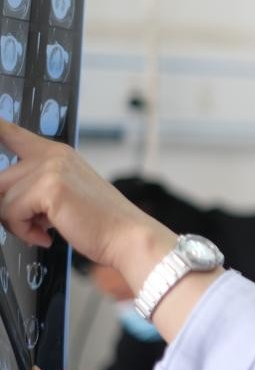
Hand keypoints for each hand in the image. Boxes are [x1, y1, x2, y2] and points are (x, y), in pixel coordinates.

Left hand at [0, 120, 176, 288]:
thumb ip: (35, 187)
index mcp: (58, 154)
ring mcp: (50, 169)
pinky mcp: (48, 188)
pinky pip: (12, 213)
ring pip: (3, 199)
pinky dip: (25, 231)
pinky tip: (46, 235)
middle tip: (32, 224)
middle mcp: (52, 155)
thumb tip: (2, 198)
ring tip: (44, 230)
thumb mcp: (64, 195)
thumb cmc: (101, 222)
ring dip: (17, 223)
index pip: (14, 134)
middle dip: (8, 209)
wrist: (127, 236)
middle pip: (0, 180)